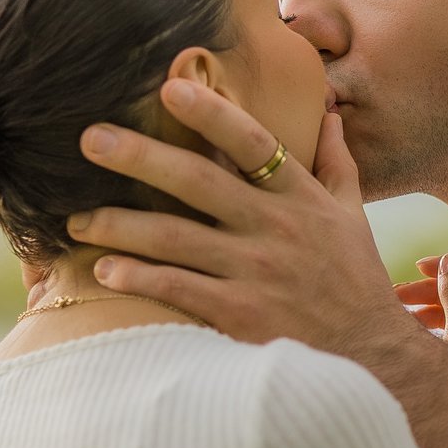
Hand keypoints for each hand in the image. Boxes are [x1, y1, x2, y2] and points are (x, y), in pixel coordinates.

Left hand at [67, 80, 423, 366]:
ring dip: (119, 225)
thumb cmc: (355, 284)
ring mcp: (257, 273)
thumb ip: (335, 163)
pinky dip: (139, 278)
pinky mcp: (241, 316)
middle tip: (89, 139)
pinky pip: (178, 289)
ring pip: (175, 238)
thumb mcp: (352, 218)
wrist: (372, 361)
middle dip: (140, 157)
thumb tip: (328, 112)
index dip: (211, 112)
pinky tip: (105, 270)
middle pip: (198, 182)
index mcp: (301, 197)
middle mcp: (277, 228)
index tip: (169, 86)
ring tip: (75, 220)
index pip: (252, 143)